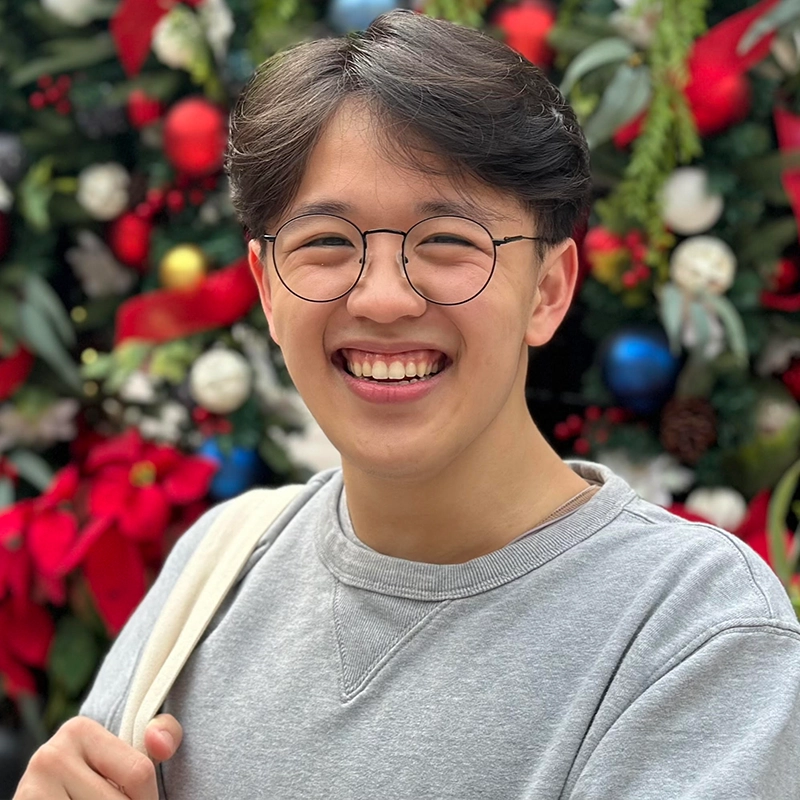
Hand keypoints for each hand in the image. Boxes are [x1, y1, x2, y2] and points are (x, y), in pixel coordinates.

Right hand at [13, 713, 182, 798]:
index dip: (147, 797)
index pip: (138, 773)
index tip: (138, 799)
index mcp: (79, 730)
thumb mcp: (127, 751)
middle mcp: (50, 757)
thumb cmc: (97, 778)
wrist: (49, 793)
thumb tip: (162, 744)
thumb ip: (162, 735)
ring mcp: (30, 790)